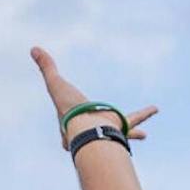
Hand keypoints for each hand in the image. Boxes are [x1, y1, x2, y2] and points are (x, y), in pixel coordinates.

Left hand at [30, 46, 154, 141]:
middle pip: (97, 132)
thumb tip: (34, 49)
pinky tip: (155, 108)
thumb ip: (47, 67)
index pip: (68, 125)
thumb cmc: (68, 109)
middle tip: (107, 137)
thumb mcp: (55, 83)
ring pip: (122, 131)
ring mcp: (106, 131)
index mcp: (71, 127)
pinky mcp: (120, 126)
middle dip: (102, 135)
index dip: (66, 127)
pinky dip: (145, 113)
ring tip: (145, 136)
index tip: (65, 140)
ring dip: (133, 132)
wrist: (86, 125)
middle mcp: (89, 132)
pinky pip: (134, 119)